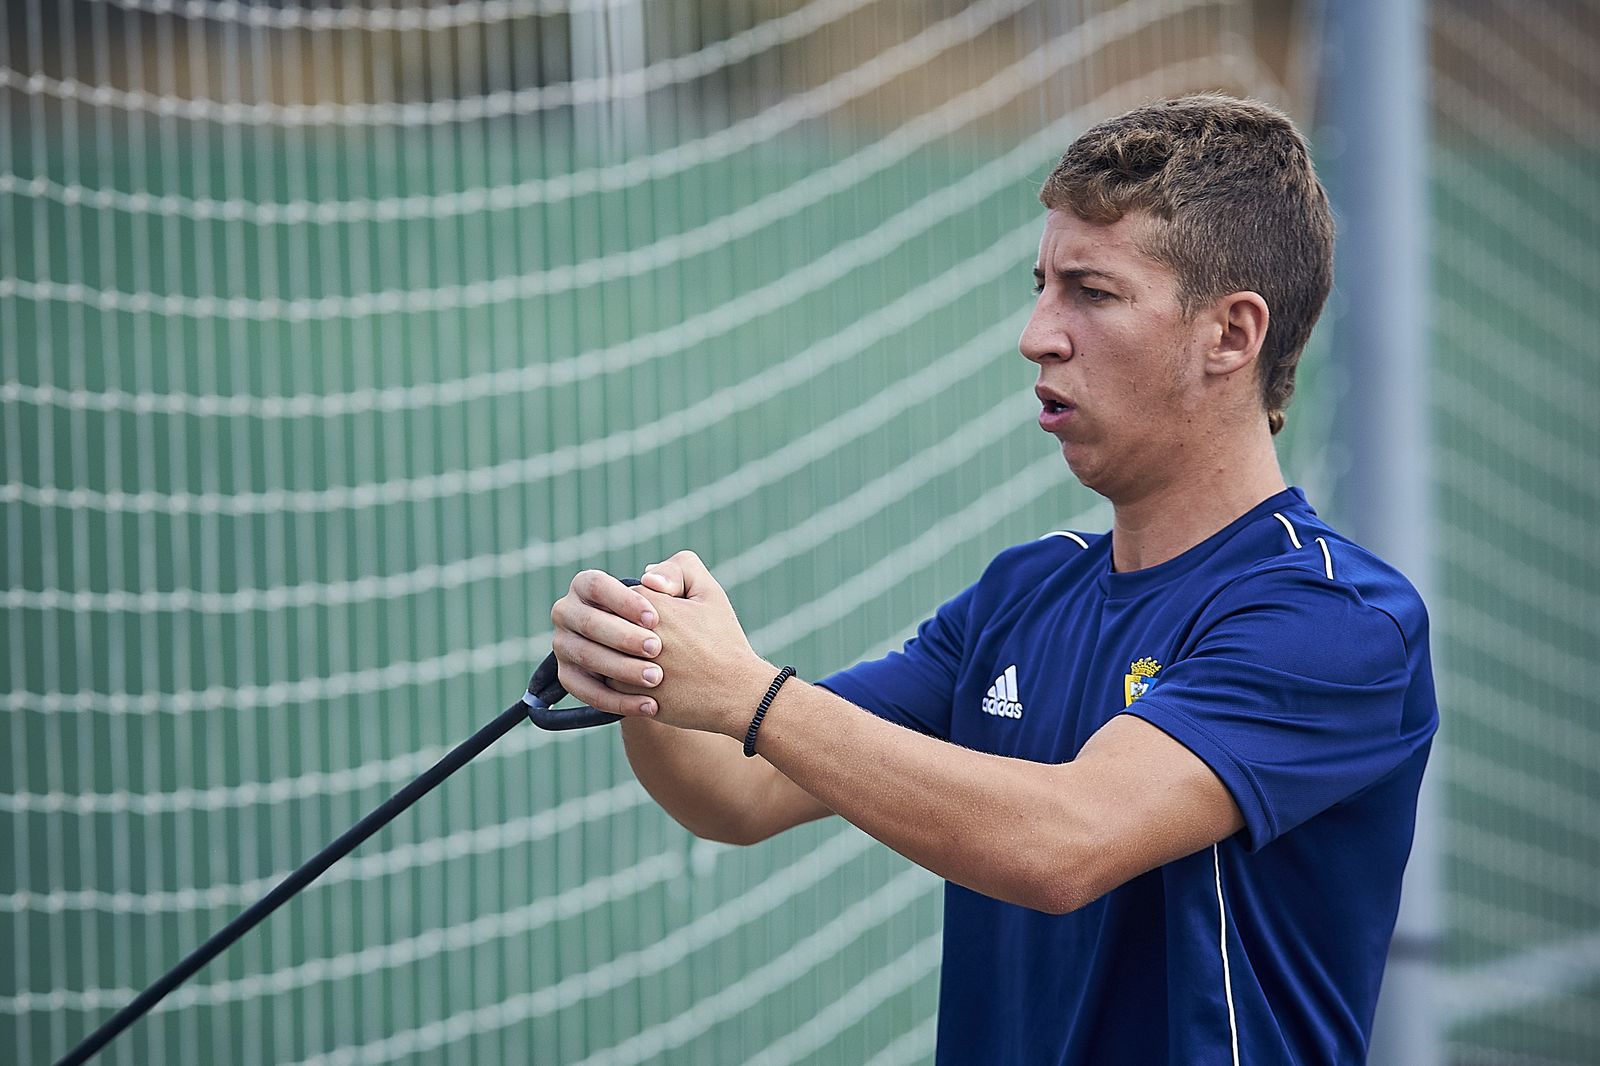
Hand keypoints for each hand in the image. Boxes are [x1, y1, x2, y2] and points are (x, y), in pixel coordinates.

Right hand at [549, 569, 665, 716]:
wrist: (673, 659)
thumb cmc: (679, 617)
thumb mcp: (687, 589)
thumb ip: (678, 571)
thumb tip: (652, 579)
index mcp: (587, 585)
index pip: (597, 586)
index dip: (623, 601)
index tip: (655, 618)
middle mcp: (568, 612)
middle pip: (589, 622)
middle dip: (623, 637)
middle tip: (657, 649)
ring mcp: (564, 645)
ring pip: (587, 657)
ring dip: (622, 669)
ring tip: (656, 678)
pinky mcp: (568, 677)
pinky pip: (586, 692)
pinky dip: (618, 701)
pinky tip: (649, 705)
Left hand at [616, 552, 773, 736]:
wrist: (736, 693)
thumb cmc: (723, 640)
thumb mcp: (710, 593)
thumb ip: (680, 569)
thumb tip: (646, 574)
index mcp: (651, 606)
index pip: (621, 595)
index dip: (639, 606)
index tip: (661, 618)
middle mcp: (636, 635)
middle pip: (608, 623)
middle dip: (625, 630)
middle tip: (655, 641)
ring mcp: (630, 667)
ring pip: (603, 651)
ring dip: (618, 654)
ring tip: (647, 659)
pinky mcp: (629, 696)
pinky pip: (608, 680)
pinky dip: (621, 678)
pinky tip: (644, 678)